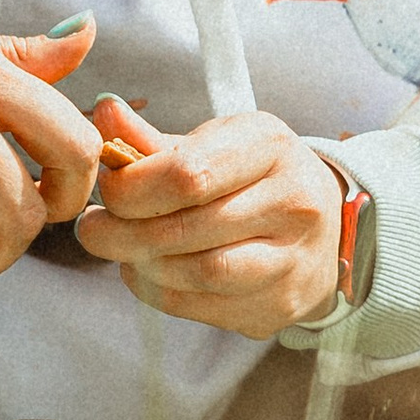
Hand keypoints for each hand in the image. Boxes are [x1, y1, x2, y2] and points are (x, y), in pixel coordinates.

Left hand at [72, 93, 346, 338]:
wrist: (327, 229)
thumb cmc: (256, 179)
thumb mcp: (216, 144)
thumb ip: (154, 138)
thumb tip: (103, 113)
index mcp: (271, 145)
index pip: (188, 174)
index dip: (131, 189)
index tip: (106, 193)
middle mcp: (292, 202)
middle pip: (187, 227)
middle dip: (123, 232)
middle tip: (92, 230)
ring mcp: (292, 260)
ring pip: (197, 273)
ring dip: (141, 265)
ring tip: (121, 250)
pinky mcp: (279, 306)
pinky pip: (203, 306)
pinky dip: (159, 293)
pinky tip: (147, 274)